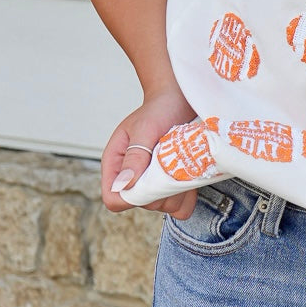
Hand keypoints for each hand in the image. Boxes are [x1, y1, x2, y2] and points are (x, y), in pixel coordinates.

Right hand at [100, 90, 198, 217]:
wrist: (181, 100)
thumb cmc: (159, 108)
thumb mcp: (145, 128)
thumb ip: (135, 156)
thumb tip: (124, 184)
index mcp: (116, 163)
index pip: (113, 198)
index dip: (132, 196)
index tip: (151, 179)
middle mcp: (133, 176)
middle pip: (142, 205)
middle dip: (160, 191)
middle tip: (173, 165)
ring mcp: (154, 182)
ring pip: (163, 207)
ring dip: (177, 193)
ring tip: (183, 167)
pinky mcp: (173, 184)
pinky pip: (180, 207)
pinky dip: (188, 197)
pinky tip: (192, 179)